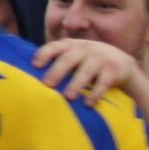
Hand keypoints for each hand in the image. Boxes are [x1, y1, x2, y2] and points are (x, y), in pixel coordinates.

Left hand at [34, 37, 148, 102]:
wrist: (121, 62)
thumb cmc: (86, 62)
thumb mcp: (73, 56)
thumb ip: (56, 61)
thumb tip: (27, 75)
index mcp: (71, 45)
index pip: (55, 46)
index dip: (44, 54)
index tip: (35, 65)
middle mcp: (85, 48)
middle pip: (69, 58)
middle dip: (57, 71)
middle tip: (47, 85)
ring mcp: (100, 58)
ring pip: (86, 70)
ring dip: (77, 83)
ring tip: (68, 96)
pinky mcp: (114, 69)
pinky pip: (105, 82)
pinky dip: (97, 93)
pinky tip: (89, 104)